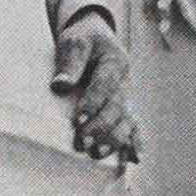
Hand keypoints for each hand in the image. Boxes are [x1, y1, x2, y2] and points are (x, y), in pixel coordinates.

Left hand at [52, 9, 140, 164]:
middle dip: (101, 127)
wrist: (96, 36)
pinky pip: (133, 126)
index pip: (104, 85)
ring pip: (126, 120)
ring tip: (98, 154)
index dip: (93, 103)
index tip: (78, 121)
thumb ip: (70, 63)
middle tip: (83, 142)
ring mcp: (127, 96)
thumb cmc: (83, 39)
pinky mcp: (125, 107)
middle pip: (116, 107)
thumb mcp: (74, 41)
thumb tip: (60, 86)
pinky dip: (135, 142)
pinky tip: (135, 159)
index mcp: (114, 62)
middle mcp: (124, 82)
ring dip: (114, 139)